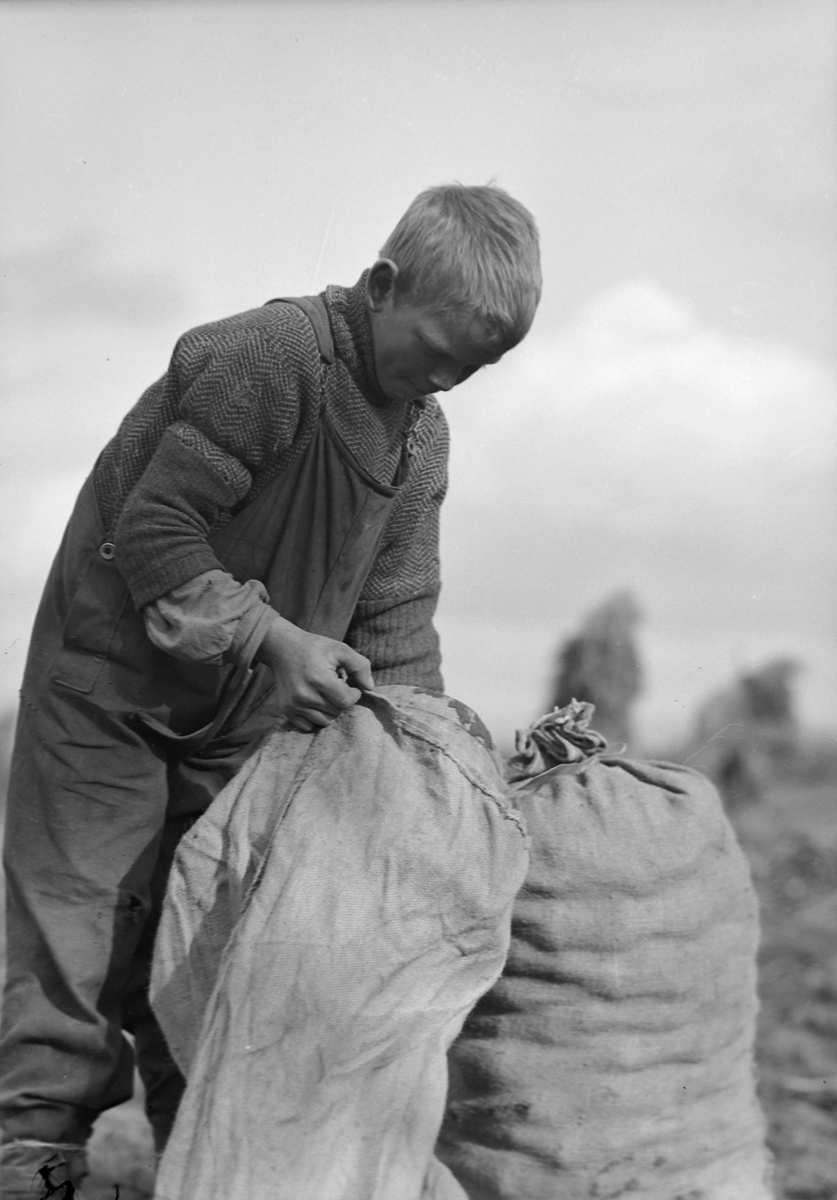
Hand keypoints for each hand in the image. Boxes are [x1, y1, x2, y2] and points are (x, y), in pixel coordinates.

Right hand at [256, 615, 374, 731]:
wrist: (282, 647)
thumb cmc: (315, 648)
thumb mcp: (341, 649)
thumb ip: (360, 666)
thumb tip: (369, 688)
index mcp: (319, 679)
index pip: (346, 701)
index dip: (353, 694)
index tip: (348, 683)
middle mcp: (304, 695)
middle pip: (337, 712)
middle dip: (341, 700)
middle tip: (335, 685)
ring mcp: (293, 704)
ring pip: (325, 721)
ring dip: (330, 709)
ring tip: (324, 692)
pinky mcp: (286, 710)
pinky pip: (308, 726)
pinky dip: (315, 717)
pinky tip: (314, 700)